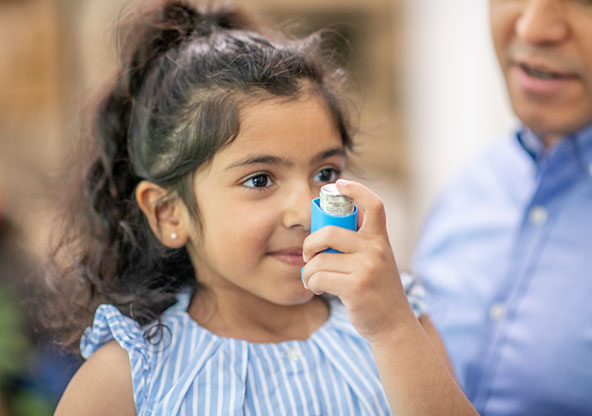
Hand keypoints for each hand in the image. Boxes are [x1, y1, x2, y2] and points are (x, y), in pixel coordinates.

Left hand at [301, 179, 414, 341]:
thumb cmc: (377, 291)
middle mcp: (376, 249)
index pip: (374, 205)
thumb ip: (359, 243)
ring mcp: (367, 268)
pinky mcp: (356, 287)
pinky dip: (312, 284)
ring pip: (319, 259)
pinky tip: (317, 289)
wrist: (393, 325)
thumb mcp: (376, 260)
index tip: (339, 183)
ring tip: (312, 279)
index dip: (356, 189)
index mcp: (380, 239)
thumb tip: (327, 226)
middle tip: (308, 255)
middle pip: (330, 232)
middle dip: (310, 243)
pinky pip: (318, 277)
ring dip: (308, 271)